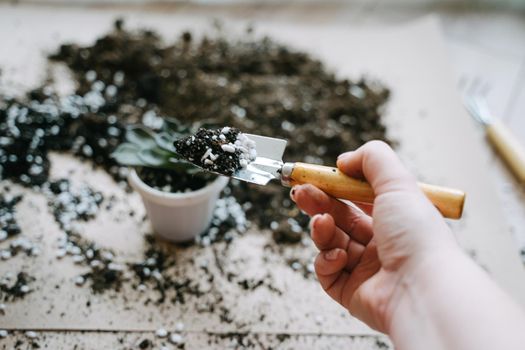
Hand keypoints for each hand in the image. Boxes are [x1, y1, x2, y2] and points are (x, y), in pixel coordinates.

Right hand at [290, 141, 460, 331]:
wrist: (422, 290)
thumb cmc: (418, 237)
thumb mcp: (398, 183)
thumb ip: (372, 159)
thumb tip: (344, 160)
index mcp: (395, 218)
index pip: (358, 197)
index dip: (335, 186)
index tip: (314, 176)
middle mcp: (382, 242)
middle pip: (340, 218)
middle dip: (318, 203)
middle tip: (300, 193)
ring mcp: (366, 269)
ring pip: (331, 242)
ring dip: (321, 229)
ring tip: (321, 222)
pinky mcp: (352, 292)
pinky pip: (327, 272)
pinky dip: (327, 260)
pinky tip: (339, 256)